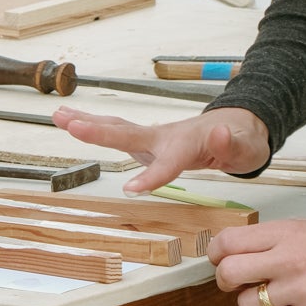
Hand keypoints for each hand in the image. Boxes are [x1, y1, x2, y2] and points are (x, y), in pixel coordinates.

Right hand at [52, 103, 270, 192]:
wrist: (239, 127)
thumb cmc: (242, 140)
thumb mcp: (246, 146)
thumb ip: (232, 143)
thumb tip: (221, 132)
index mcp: (188, 143)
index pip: (168, 161)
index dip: (151, 175)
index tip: (132, 189)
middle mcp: (165, 137)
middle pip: (129, 134)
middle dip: (100, 132)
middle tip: (72, 125)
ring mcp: (155, 137)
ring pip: (118, 129)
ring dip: (88, 124)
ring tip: (58, 116)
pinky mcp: (148, 141)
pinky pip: (117, 134)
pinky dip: (95, 128)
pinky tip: (73, 123)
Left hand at [209, 218, 305, 305]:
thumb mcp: (304, 228)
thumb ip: (271, 240)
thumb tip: (238, 254)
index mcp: (283, 232)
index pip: (228, 241)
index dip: (216, 254)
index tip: (221, 259)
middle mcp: (286, 258)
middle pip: (228, 273)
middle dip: (225, 282)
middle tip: (237, 284)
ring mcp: (299, 288)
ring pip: (247, 305)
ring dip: (254, 305)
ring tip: (273, 298)